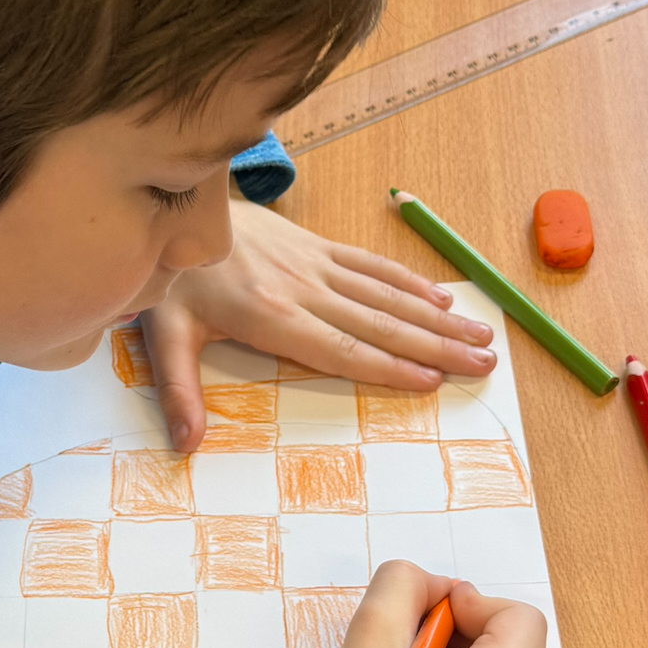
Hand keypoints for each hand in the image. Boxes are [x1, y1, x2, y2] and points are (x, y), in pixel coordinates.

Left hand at [137, 199, 495, 451]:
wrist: (173, 203)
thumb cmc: (170, 278)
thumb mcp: (164, 337)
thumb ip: (177, 392)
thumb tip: (185, 445)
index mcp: (271, 317)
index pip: (340, 349)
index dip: (387, 366)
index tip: (431, 381)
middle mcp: (303, 289)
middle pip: (379, 323)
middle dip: (435, 346)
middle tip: (484, 363)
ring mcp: (315, 264)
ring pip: (386, 294)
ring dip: (436, 317)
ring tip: (481, 335)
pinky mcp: (317, 245)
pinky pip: (371, 265)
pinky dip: (410, 282)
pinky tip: (441, 298)